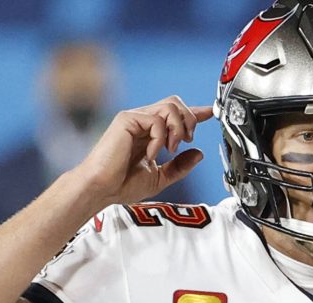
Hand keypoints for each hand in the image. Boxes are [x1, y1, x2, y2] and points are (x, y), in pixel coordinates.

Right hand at [73, 96, 214, 206]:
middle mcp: (142, 122)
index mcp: (149, 134)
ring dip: (178, 128)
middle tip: (187, 141)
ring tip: (171, 149)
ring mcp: (134, 119)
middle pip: (176, 103)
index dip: (195, 112)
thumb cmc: (122, 185)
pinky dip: (160, 138)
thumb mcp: (160, 178)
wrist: (102, 190)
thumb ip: (179, 166)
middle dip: (190, 120)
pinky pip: (156, 120)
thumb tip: (199, 154)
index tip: (210, 113)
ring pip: (170, 106)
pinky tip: (151, 154)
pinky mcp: (127, 119)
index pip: (175, 115)